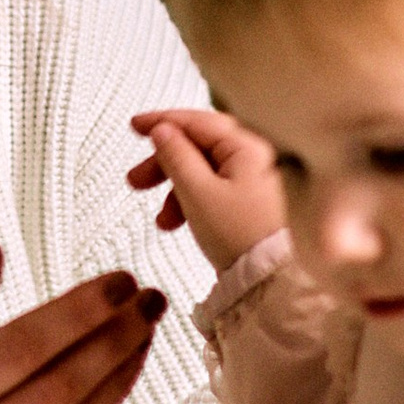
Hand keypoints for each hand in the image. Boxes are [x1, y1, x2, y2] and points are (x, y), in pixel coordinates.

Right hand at [126, 105, 286, 272]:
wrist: (269, 281)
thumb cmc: (237, 234)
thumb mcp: (197, 192)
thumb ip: (176, 156)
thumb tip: (162, 130)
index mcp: (246, 148)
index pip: (198, 122)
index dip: (162, 122)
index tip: (134, 126)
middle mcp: (252, 159)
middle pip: (198, 147)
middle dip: (164, 163)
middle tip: (135, 180)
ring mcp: (250, 182)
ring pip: (201, 172)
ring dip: (174, 189)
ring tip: (160, 220)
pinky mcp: (245, 203)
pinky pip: (210, 191)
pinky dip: (189, 202)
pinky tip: (176, 224)